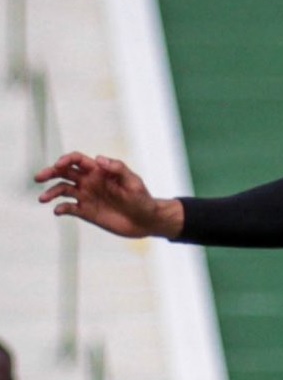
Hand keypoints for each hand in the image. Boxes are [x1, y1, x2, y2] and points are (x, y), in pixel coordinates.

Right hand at [35, 153, 182, 238]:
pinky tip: (58, 211)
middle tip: (39, 177)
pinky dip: (61, 208)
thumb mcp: (134, 182)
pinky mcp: (85, 212)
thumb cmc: (143, 199)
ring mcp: (86, 196)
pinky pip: (68, 208)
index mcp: (99, 171)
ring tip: (43, 199)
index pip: (77, 160)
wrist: (146, 221)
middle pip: (64, 172)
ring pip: (62, 190)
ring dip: (51, 192)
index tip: (59, 165)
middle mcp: (89, 181)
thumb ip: (118, 169)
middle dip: (50, 172)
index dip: (66, 159)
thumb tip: (98, 158)